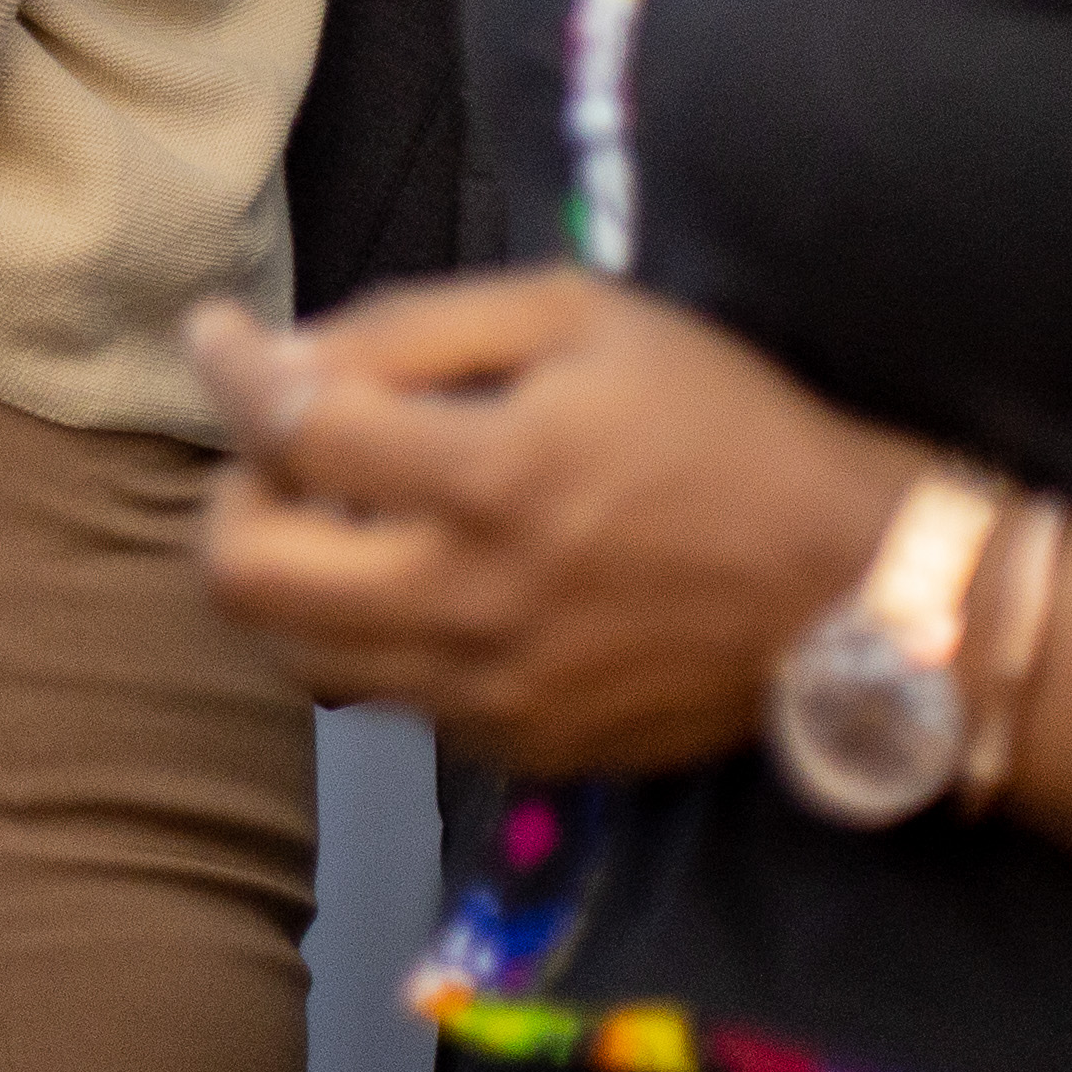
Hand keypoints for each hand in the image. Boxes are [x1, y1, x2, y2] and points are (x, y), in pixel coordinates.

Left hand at [186, 270, 919, 777]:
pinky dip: (370, 630)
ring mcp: (491, 698)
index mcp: (493, 479)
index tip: (216, 335)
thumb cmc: (723, 424)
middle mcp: (472, 604)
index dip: (228, 369)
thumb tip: (284, 354)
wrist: (855, 590)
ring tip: (350, 510)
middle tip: (285, 447)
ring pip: (295, 653)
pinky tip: (430, 573)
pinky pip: (386, 697)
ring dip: (289, 570)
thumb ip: (417, 329)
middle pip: (244, 577)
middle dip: (232, 494)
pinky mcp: (519, 754)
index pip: (289, 428)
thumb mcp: (584, 317)